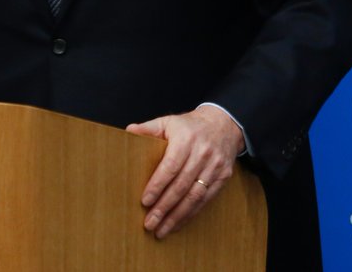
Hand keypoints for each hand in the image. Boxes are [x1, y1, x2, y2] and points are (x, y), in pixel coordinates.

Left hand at [126, 106, 244, 238]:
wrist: (224, 124)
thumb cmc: (190, 126)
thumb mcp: (169, 122)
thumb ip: (149, 128)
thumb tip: (128, 132)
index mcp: (186, 138)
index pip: (170, 166)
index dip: (158, 185)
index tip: (145, 201)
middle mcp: (202, 152)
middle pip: (181, 185)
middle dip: (164, 207)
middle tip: (149, 223)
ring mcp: (215, 166)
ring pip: (194, 196)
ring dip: (177, 216)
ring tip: (161, 230)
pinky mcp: (223, 176)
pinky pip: (206, 199)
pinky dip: (191, 213)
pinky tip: (178, 223)